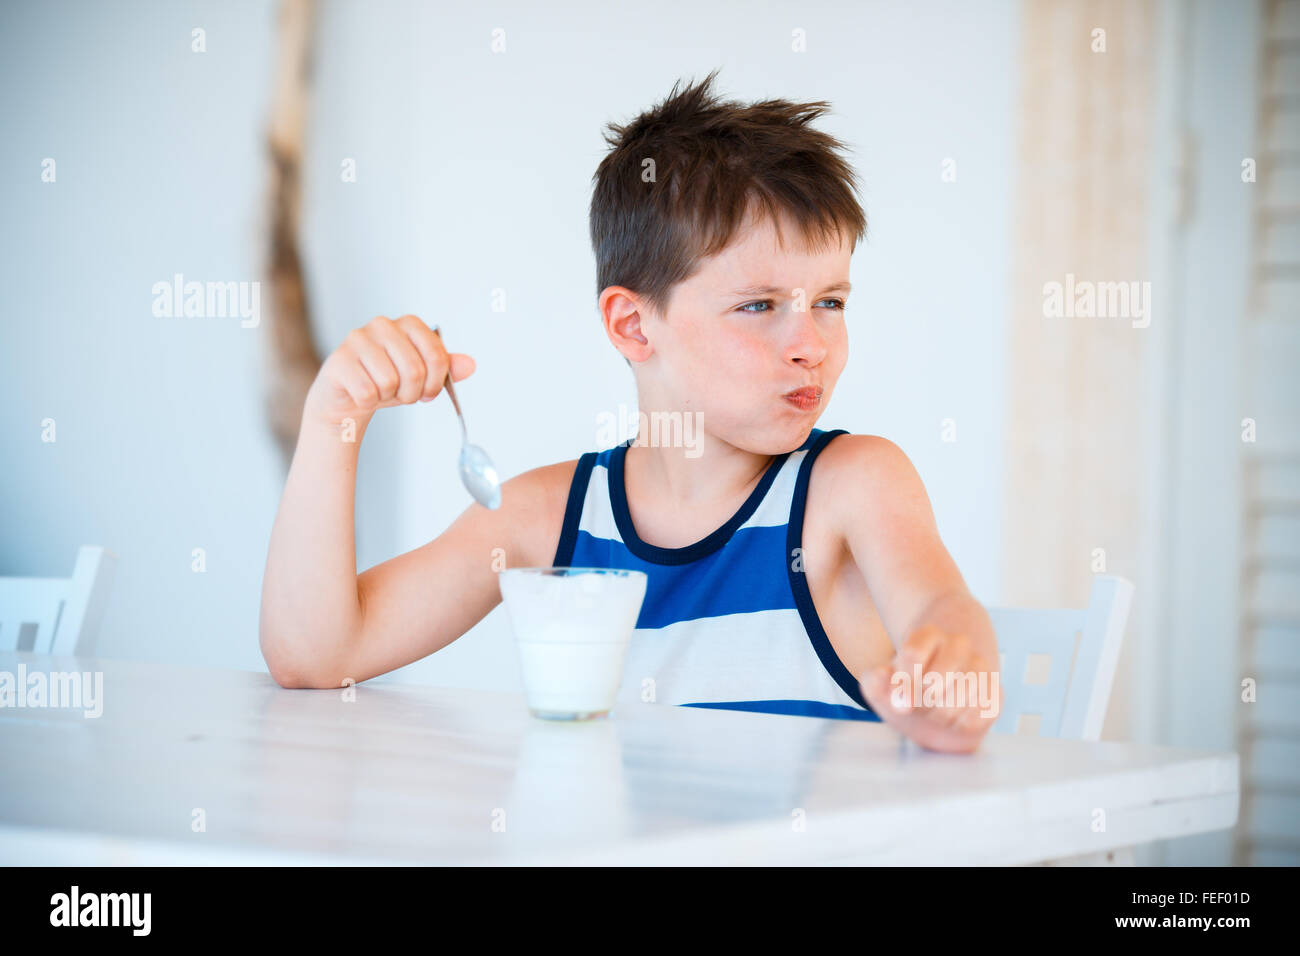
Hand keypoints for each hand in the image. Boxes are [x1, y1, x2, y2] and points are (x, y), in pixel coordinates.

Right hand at [304, 315, 475, 426]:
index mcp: (408, 324)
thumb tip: (470, 365)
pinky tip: (362, 394)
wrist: (349, 399)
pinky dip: (368, 401)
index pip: (437, 355)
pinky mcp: (339, 360)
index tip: (428, 392)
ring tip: (381, 391)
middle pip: (414, 370)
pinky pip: (367, 391)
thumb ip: (446, 368)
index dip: (436, 382)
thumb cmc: (388, 383)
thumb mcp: (423, 377)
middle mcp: (382, 324)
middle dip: (412, 393)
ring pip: (390, 381)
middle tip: (403, 395)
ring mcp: (358, 339)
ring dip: (389, 397)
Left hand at [858, 625, 1002, 753]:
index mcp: (929, 634)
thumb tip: (884, 675)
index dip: (902, 682)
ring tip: (932, 715)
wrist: (943, 700)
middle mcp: (959, 644)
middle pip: (932, 682)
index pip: (912, 654)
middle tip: (915, 708)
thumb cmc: (911, 691)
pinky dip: (959, 724)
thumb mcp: (883, 684)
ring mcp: (981, 666)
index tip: (898, 696)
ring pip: (957, 698)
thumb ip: (875, 682)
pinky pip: (978, 715)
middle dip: (918, 704)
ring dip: (938, 717)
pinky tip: (952, 720)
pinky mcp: (995, 693)